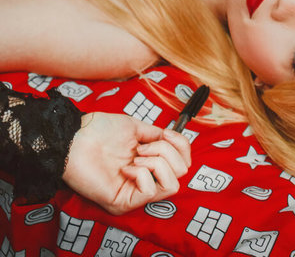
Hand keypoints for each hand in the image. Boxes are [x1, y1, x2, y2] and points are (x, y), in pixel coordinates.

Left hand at [62, 112, 190, 214]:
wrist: (75, 137)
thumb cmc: (99, 130)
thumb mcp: (135, 127)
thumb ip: (157, 135)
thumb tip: (174, 139)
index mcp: (150, 162)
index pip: (183, 163)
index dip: (181, 145)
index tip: (165, 132)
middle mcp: (146, 179)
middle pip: (182, 172)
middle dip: (167, 151)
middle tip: (142, 146)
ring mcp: (136, 193)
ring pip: (172, 184)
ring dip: (158, 162)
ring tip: (136, 155)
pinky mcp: (124, 202)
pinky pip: (150, 191)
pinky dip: (142, 172)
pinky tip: (126, 167)